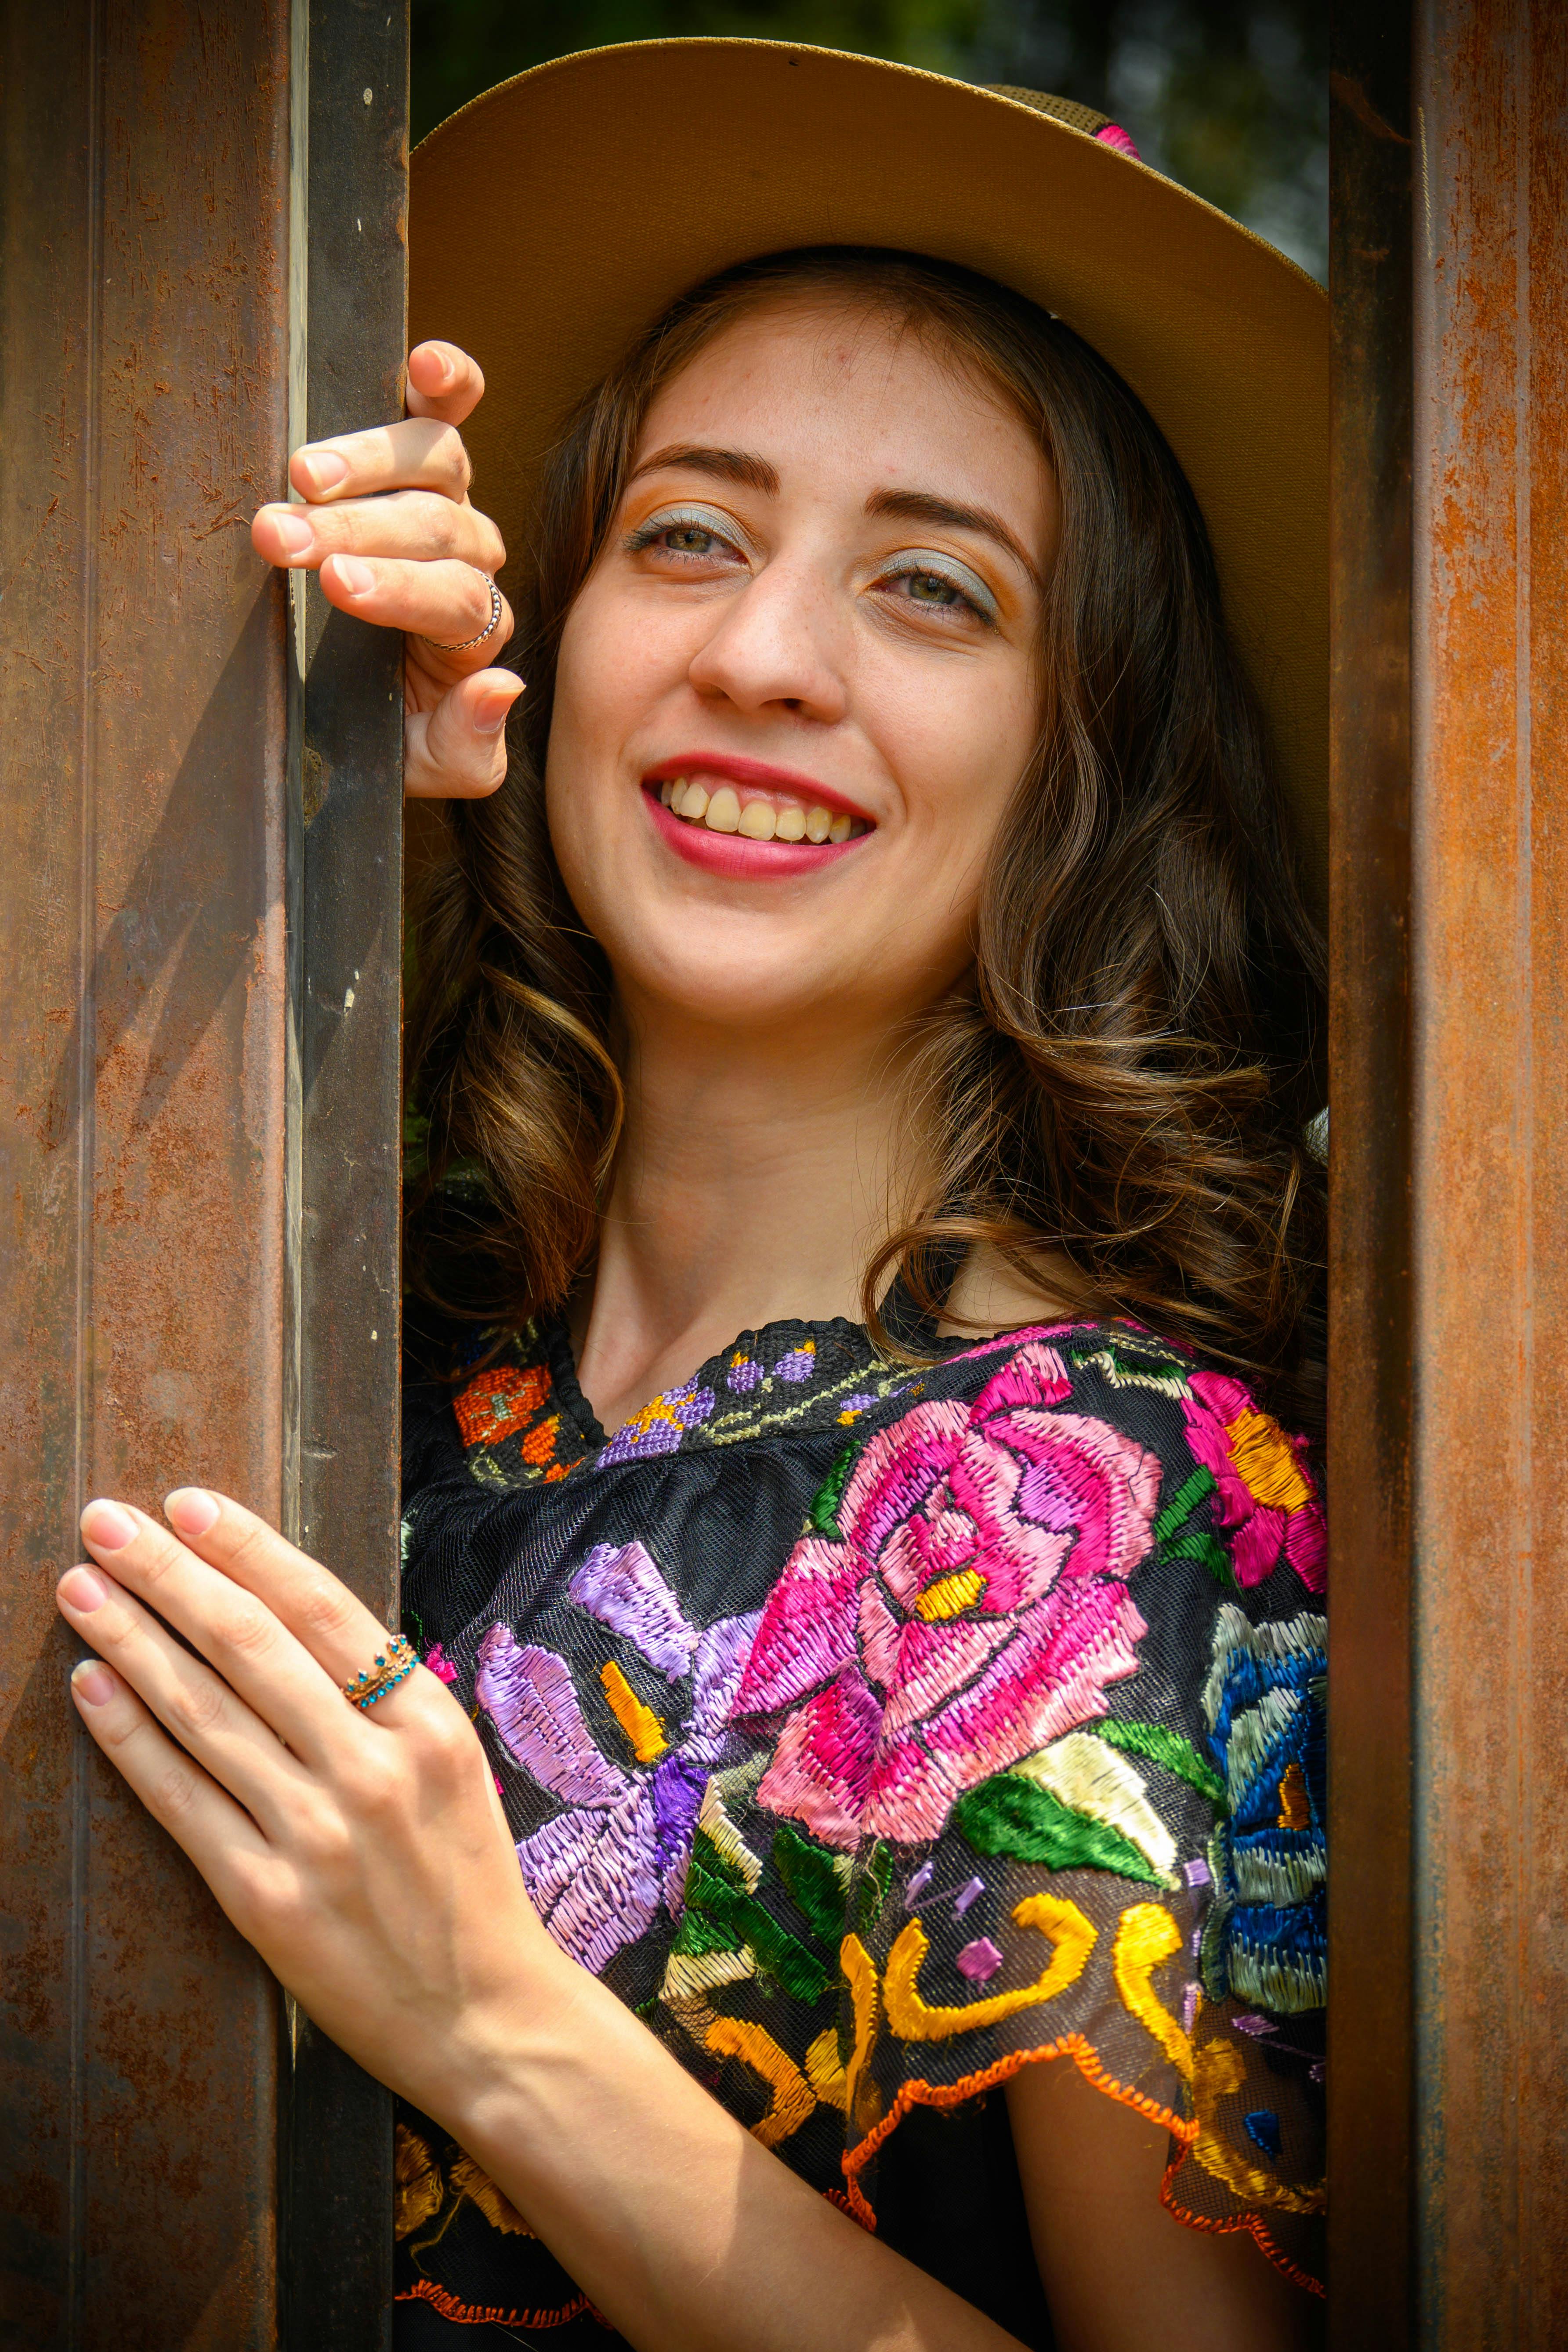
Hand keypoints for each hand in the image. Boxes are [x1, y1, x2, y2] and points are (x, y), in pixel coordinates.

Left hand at [55, 1489, 568, 2120]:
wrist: (483, 2013)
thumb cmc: (463, 1879)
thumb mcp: (452, 1763)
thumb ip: (381, 1696)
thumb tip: (282, 1613)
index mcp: (427, 1723)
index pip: (321, 1609)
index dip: (246, 1549)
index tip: (186, 1504)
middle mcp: (372, 1768)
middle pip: (248, 1645)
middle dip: (168, 1574)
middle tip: (105, 1523)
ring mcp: (316, 1835)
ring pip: (202, 1713)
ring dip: (130, 1640)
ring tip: (80, 1589)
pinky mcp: (265, 1899)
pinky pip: (181, 1800)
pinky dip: (130, 1737)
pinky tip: (92, 1686)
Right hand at [251, 340, 523, 797]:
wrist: (356, 701)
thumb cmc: (389, 730)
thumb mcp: (425, 762)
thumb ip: (466, 746)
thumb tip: (501, 687)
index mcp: (471, 633)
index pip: (451, 602)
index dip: (396, 588)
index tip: (336, 585)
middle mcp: (469, 560)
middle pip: (434, 529)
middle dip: (354, 532)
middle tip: (282, 536)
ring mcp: (449, 502)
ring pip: (434, 463)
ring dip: (367, 461)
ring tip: (302, 473)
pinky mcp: (420, 457)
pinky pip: (443, 412)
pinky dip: (443, 382)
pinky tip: (425, 362)